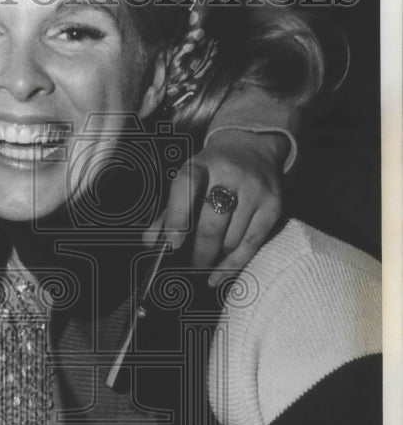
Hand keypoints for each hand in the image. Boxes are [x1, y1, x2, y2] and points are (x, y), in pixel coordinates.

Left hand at [144, 128, 286, 284]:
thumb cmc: (211, 172)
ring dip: (215, 258)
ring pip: (231, 240)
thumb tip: (150, 242)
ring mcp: (255, 191)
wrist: (253, 149)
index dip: (177, 216)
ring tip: (204, 265)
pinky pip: (251, 245)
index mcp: (202, 165)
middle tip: (189, 268)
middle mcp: (230, 175)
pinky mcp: (273, 206)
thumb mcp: (188, 182)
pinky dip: (233, 265)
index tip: (172, 244)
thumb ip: (167, 212)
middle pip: (212, 225)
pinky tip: (219, 275)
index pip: (187, 187)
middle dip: (198, 254)